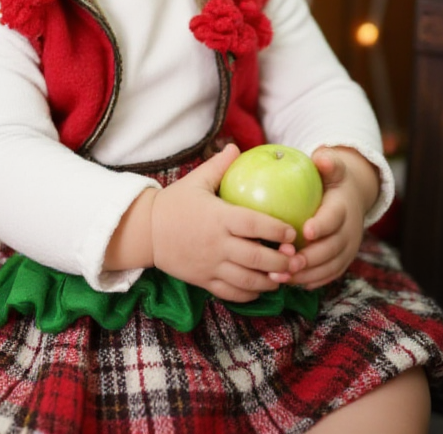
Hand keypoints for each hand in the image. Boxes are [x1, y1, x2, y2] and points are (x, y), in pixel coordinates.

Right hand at [150, 144, 297, 301]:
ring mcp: (210, 266)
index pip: (254, 225)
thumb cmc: (174, 203)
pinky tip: (262, 288)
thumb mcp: (195, 181)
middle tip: (297, 258)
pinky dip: (250, 294)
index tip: (292, 231)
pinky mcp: (204, 281)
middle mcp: (216, 244)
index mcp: (218, 218)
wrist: (146, 232)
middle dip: (281, 261)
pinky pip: (232, 293)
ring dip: (270, 281)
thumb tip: (237, 148)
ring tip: (285, 276)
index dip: (276, 230)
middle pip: (256, 258)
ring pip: (247, 280)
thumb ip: (218, 166)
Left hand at [280, 147, 378, 289]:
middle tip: (287, 262)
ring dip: (307, 274)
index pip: (334, 218)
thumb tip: (320, 157)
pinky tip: (290, 283)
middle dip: (311, 258)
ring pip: (330, 266)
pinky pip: (329, 275)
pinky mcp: (342, 260)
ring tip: (281, 277)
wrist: (353, 197)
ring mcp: (347, 249)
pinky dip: (312, 281)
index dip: (322, 226)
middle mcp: (349, 231)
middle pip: (332, 248)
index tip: (304, 232)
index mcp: (343, 207)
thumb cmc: (332, 179)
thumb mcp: (333, 167)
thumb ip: (327, 162)